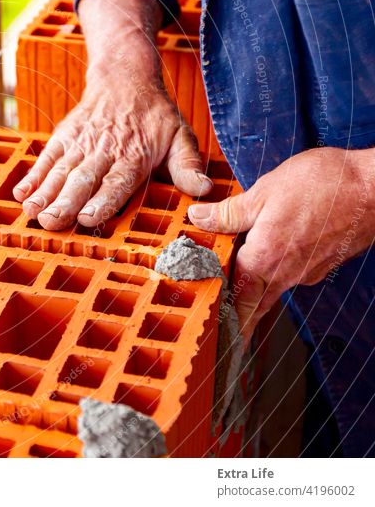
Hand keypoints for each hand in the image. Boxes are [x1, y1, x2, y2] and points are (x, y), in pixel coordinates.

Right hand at [12, 0, 212, 229]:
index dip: (101, 200)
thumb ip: (188, 166)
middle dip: (65, 202)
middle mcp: (104, 150)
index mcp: (134, 154)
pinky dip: (33, 176)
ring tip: (31, 213)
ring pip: (61, 171)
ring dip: (45, 193)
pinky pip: (47, 158)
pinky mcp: (63, 138)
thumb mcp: (180, 136)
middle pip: (83, 179)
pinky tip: (20, 194)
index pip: (117, 181)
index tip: (87, 218)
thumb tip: (204, 190)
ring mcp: (81, 143)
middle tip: (51, 222)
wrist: (124, 76)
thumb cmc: (154, 115)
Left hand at [187, 147, 374, 345]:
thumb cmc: (324, 185)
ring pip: (274, 287)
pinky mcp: (324, 262)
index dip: (224, 319)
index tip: (216, 337)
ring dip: (256, 289)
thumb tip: (197, 218)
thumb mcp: (263, 193)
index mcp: (265, 259)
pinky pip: (293, 273)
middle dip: (239, 318)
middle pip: (255, 304)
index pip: (236, 300)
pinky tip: (271, 255)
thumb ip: (228, 213)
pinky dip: (278, 270)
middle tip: (224, 331)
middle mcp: (287, 273)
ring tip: (236, 286)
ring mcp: (309, 271)